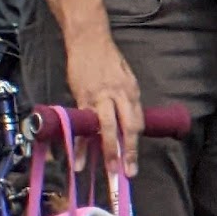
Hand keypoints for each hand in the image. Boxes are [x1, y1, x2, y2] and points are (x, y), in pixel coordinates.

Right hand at [67, 32, 141, 177]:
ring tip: (107, 170)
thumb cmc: (109, 61)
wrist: (89, 42)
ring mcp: (98, 98)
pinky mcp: (80, 98)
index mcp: (131, 93)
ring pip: (104, 128)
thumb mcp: (127, 79)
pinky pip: (82, 124)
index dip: (135, 144)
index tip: (134, 163)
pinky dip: (80, 142)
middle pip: (124, 128)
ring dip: (105, 151)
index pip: (137, 123)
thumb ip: (128, 101)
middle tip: (125, 173)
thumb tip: (128, 123)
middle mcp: (117, 96)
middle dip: (125, 152)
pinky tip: (79, 158)